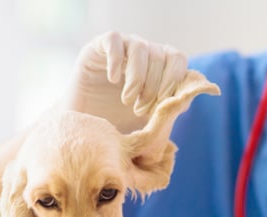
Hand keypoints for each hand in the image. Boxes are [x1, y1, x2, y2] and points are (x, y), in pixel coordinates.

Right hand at [65, 31, 188, 132]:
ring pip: (141, 47)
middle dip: (155, 86)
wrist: (81, 126)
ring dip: (138, 77)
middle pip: (161, 55)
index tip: (162, 105)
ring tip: (127, 101)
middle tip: (140, 110)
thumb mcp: (146, 124)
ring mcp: (121, 48)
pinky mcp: (97, 47)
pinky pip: (114, 40)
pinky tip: (113, 80)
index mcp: (158, 68)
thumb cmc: (116, 125)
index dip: (174, 81)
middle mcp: (142, 54)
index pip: (178, 60)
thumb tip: (185, 99)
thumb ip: (167, 113)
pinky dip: (117, 60)